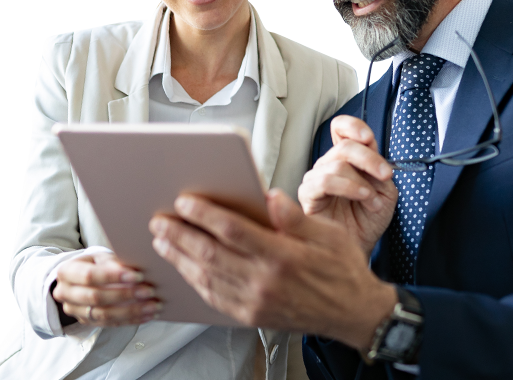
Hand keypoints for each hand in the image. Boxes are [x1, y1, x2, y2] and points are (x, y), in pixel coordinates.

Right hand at [52, 252, 162, 326]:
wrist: (78, 278)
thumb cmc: (94, 263)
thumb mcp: (100, 257)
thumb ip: (114, 262)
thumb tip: (136, 270)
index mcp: (66, 271)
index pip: (90, 276)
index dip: (114, 277)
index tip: (138, 276)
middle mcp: (65, 293)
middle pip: (96, 298)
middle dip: (125, 295)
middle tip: (149, 292)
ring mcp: (74, 311)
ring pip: (104, 315)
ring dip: (131, 311)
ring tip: (153, 306)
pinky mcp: (86, 322)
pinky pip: (110, 324)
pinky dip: (131, 320)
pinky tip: (148, 315)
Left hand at [149, 189, 397, 349]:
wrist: (353, 312)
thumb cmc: (342, 269)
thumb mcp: (327, 232)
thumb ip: (293, 216)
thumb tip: (268, 196)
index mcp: (283, 256)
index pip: (232, 230)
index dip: (204, 214)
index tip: (185, 201)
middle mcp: (265, 282)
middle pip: (210, 254)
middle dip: (180, 234)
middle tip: (159, 219)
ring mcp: (256, 303)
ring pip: (206, 277)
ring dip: (180, 257)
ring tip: (162, 241)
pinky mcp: (252, 316)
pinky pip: (214, 298)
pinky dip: (195, 281)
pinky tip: (185, 268)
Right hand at [297, 115, 397, 254]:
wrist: (362, 247)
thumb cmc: (369, 219)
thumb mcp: (385, 189)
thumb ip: (378, 167)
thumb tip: (371, 149)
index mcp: (347, 158)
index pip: (341, 128)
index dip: (353, 127)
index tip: (369, 138)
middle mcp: (329, 165)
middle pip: (344, 146)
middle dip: (369, 158)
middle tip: (386, 175)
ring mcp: (316, 179)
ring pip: (337, 164)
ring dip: (361, 181)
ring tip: (373, 199)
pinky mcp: (308, 195)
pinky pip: (324, 182)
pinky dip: (348, 187)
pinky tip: (362, 197)